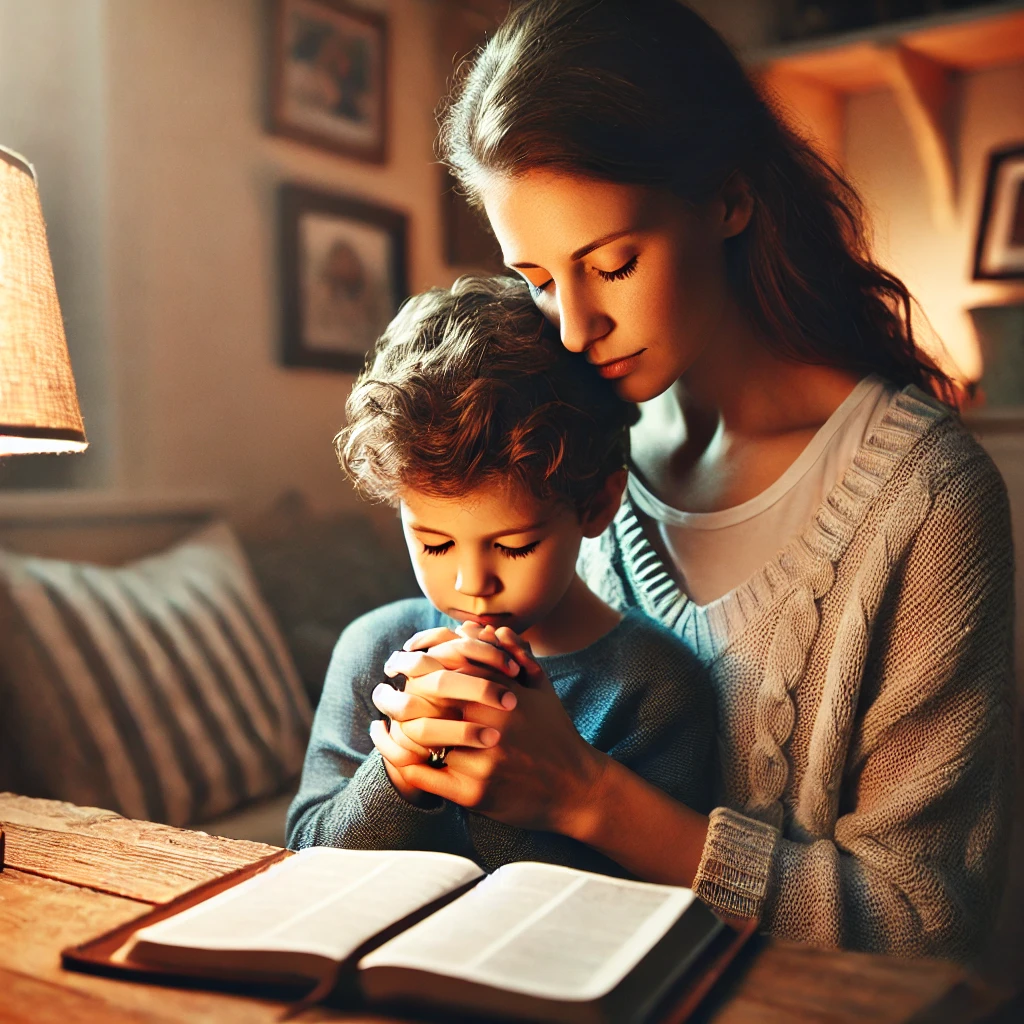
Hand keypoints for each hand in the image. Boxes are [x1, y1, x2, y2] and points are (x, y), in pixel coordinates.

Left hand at [377, 627, 607, 834]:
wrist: (577, 789)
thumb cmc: (554, 732)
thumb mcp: (539, 686)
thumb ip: (510, 653)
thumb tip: (478, 627)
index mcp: (503, 694)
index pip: (449, 667)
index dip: (419, 663)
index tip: (401, 663)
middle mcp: (491, 724)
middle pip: (428, 699)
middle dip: (400, 693)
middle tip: (381, 689)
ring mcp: (482, 761)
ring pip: (421, 737)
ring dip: (394, 728)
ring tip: (379, 720)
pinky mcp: (474, 794)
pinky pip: (424, 775)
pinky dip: (400, 761)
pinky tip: (390, 750)